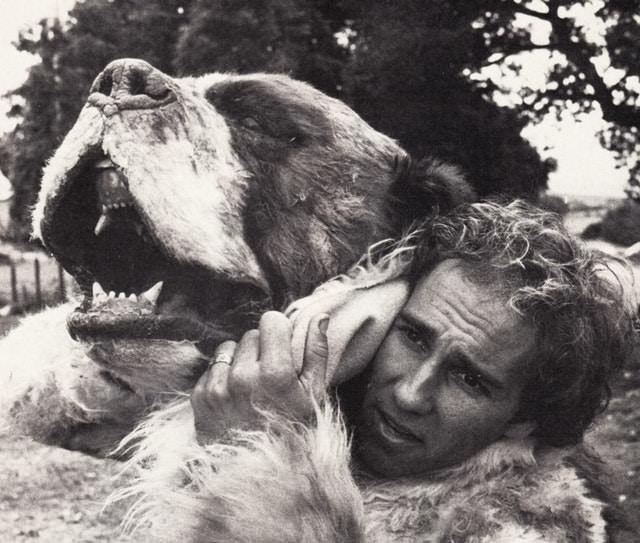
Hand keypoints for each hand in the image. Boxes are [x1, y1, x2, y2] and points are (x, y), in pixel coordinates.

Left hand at [191, 311, 328, 442]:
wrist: (260, 477)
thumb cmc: (294, 433)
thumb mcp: (314, 395)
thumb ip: (317, 352)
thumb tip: (320, 317)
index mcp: (274, 373)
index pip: (271, 320)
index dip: (280, 332)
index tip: (284, 348)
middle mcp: (242, 377)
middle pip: (251, 334)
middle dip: (262, 348)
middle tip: (270, 376)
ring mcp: (217, 387)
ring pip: (229, 347)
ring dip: (240, 360)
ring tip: (252, 386)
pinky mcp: (199, 398)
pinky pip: (212, 367)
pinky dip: (223, 376)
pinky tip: (236, 397)